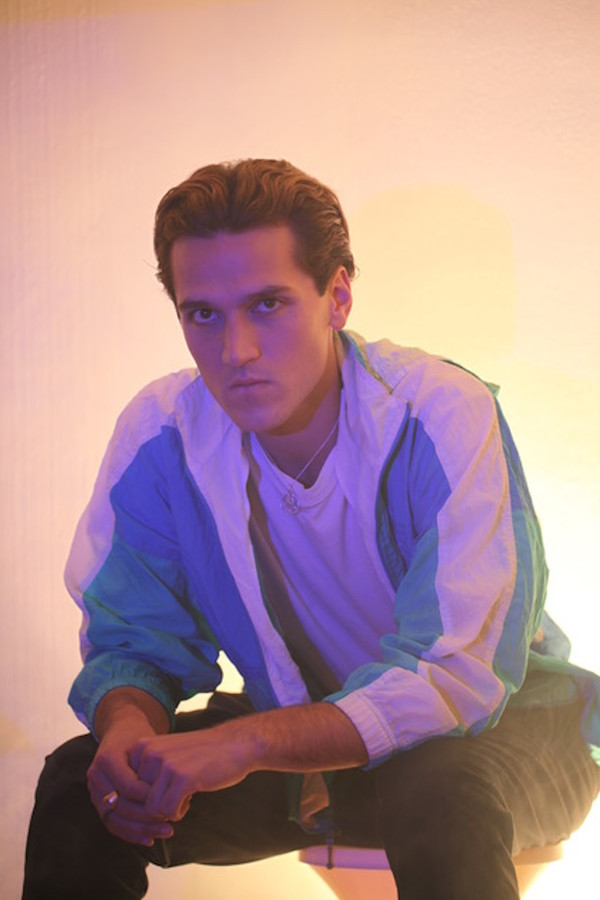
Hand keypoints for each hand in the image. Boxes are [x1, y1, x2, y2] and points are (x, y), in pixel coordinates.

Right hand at [87, 724, 175, 845]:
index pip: (129, 787)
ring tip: (164, 833)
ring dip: (140, 831)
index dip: (150, 797)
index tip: (172, 801)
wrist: (121, 731)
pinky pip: (112, 823)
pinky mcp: (98, 802)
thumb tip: (176, 792)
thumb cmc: (140, 737)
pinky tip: (150, 839)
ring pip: (114, 819)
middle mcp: (96, 775)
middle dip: (147, 819)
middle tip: (171, 825)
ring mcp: (94, 790)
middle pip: (120, 806)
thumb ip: (156, 765)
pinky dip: (130, 834)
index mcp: (107, 758)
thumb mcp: (149, 743)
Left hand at [130, 724, 252, 820]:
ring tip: (183, 796)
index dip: (146, 797)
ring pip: (151, 810)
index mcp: (141, 747)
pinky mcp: (182, 777)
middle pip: (138, 801)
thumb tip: (126, 806)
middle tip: (177, 794)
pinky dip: (179, 812)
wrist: (236, 744)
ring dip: (168, 810)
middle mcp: (148, 753)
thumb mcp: (166, 755)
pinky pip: (167, 812)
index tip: (165, 789)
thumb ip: (146, 772)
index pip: (127, 789)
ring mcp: (165, 764)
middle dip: (157, 805)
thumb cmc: (202, 754)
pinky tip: (191, 797)